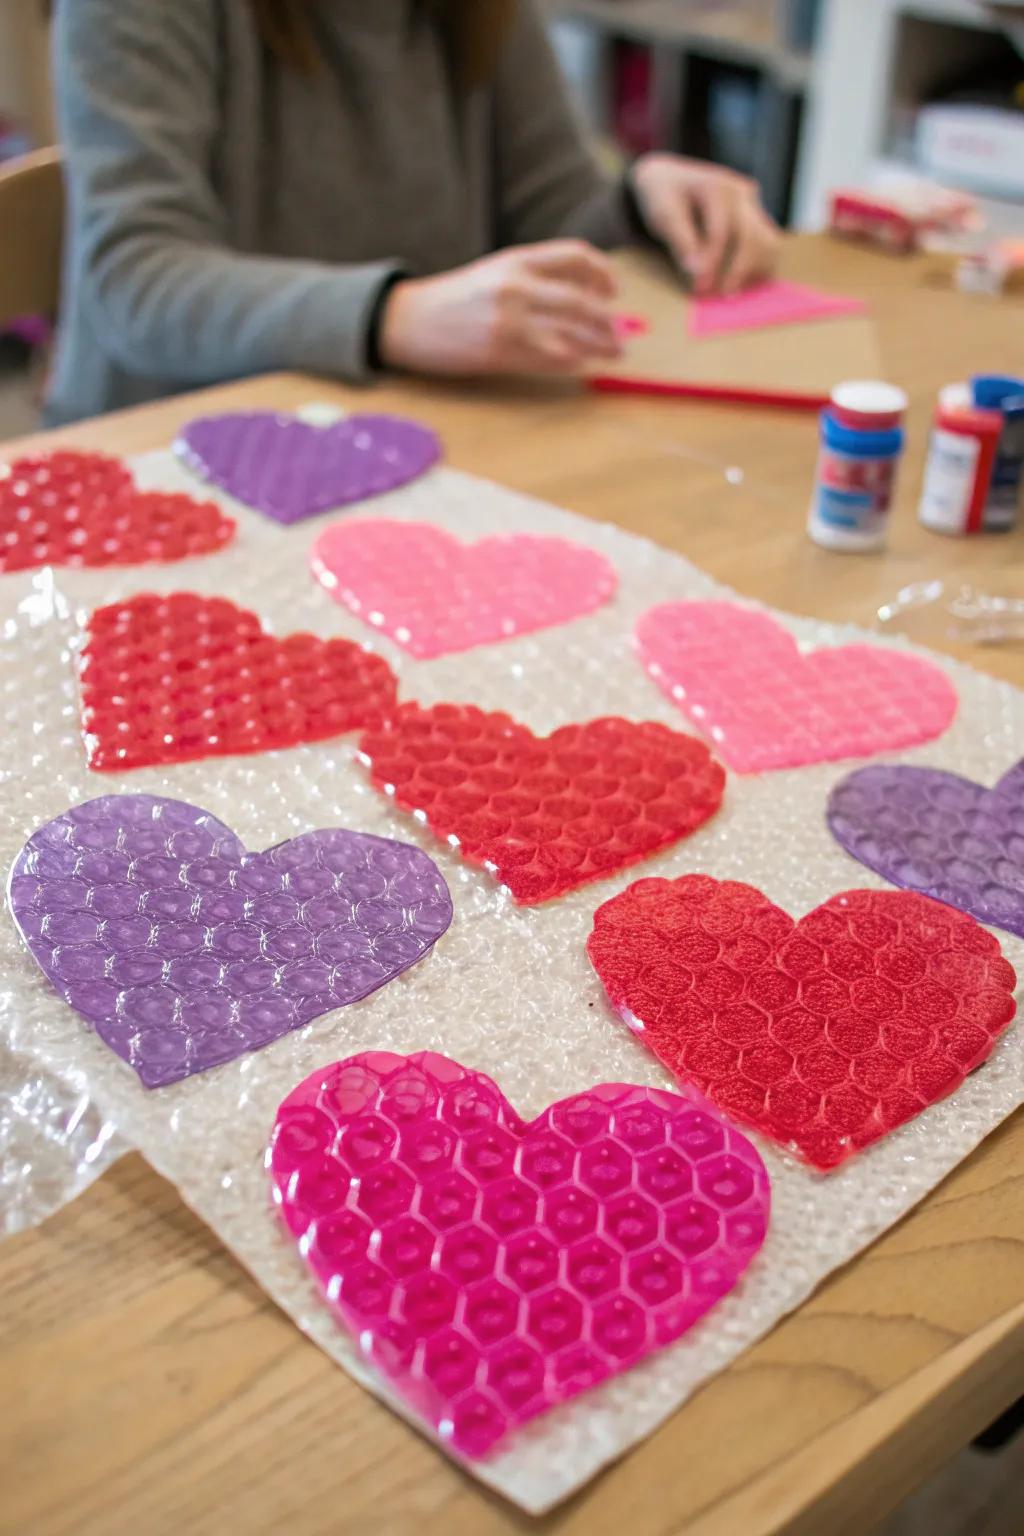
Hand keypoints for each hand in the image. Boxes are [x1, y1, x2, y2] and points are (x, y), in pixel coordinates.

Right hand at [378, 240, 622, 376]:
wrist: (411, 320)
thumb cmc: (457, 299)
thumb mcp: (496, 274)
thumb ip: (536, 279)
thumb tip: (584, 296)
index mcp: (517, 259)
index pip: (576, 256)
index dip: (603, 274)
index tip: (614, 292)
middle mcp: (517, 286)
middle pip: (580, 301)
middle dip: (608, 320)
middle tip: (621, 335)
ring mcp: (509, 320)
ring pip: (570, 334)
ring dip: (598, 346)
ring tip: (614, 353)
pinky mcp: (501, 351)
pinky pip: (550, 359)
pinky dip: (572, 362)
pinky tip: (581, 364)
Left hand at [631, 154, 779, 295]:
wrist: (669, 177)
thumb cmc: (663, 195)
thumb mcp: (663, 215)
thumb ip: (681, 241)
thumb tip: (696, 271)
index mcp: (717, 187)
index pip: (721, 231)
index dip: (712, 263)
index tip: (701, 288)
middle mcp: (741, 192)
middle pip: (753, 236)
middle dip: (739, 270)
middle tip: (724, 295)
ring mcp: (752, 203)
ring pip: (768, 241)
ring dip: (756, 269)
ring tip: (734, 290)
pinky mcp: (755, 215)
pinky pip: (766, 243)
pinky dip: (758, 265)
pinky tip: (743, 282)